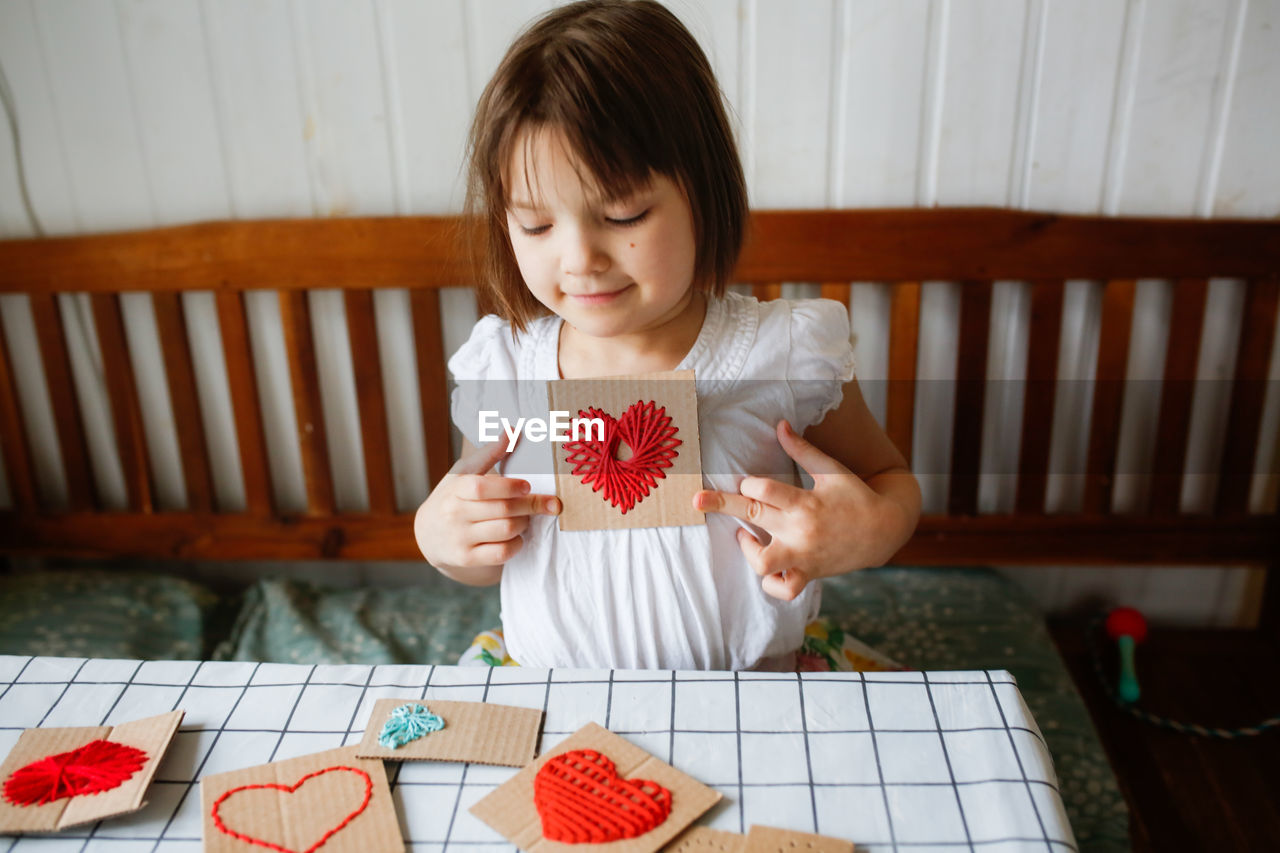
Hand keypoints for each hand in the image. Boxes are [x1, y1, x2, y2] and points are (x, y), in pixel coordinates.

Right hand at [414, 439, 560, 582]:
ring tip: (527, 517)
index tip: (527, 486)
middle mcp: (455, 514)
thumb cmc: (453, 497)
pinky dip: (517, 544)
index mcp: (456, 489)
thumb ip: (490, 453)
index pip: (482, 487)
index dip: (508, 487)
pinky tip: (516, 536)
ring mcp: (460, 538)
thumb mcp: (464, 472)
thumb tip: (513, 430)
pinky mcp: (467, 558)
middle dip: (531, 505)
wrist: (428, 535)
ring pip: (506, 530)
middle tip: (549, 503)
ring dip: (525, 523)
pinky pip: (502, 553)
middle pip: (503, 510)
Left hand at [693, 420, 899, 600]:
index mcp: (805, 502)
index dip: (749, 482)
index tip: (747, 482)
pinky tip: (768, 567)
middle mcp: (801, 531)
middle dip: (721, 504)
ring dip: (747, 550)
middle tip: (696, 500)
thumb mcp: (831, 470)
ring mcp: (803, 556)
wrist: (884, 531)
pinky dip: (771, 583)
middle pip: (752, 517)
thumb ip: (802, 450)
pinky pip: (783, 589)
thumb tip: (780, 425)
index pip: (765, 490)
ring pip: (763, 563)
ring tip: (745, 536)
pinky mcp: (808, 574)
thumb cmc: (855, 496)